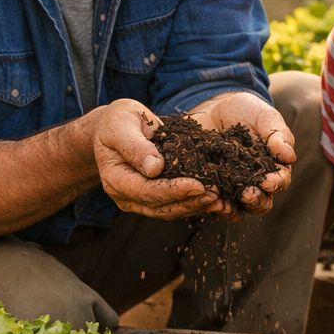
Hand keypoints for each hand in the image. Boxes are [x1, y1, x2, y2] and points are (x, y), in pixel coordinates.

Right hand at [92, 99, 220, 219]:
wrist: (114, 128)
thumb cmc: (117, 122)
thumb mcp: (122, 125)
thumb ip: (136, 146)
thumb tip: (154, 168)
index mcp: (115, 178)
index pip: (145, 191)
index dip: (172, 190)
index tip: (198, 185)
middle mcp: (126, 196)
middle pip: (160, 207)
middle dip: (189, 202)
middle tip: (216, 194)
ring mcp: (139, 201)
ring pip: (169, 211)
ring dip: (195, 207)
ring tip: (219, 200)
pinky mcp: (153, 199)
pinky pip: (175, 206)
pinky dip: (194, 204)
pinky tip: (215, 199)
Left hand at [186, 91, 294, 215]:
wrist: (214, 107)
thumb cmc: (246, 111)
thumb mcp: (264, 116)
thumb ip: (278, 135)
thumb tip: (290, 157)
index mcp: (273, 168)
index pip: (279, 182)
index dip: (276, 184)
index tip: (268, 182)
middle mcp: (254, 183)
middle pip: (261, 203)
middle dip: (256, 201)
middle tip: (247, 193)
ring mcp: (231, 188)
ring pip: (237, 209)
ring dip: (233, 209)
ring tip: (224, 202)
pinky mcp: (210, 187)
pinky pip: (211, 203)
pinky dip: (209, 205)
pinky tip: (205, 197)